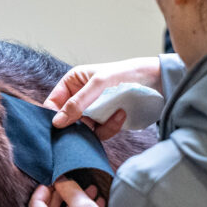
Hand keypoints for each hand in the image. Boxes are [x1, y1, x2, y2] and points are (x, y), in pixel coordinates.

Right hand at [45, 57, 161, 139]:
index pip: (53, 103)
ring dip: (99, 127)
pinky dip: (110, 127)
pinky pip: (99, 132)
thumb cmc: (124, 74)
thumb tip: (57, 122)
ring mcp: (91, 111)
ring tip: (116, 113)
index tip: (60, 128)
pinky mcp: (104, 121)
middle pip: (68, 120)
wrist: (154, 81)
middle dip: (79, 126)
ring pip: (84, 130)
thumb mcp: (98, 85)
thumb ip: (77, 103)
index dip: (54, 116)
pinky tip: (121, 115)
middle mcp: (79, 97)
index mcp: (72, 82)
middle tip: (90, 126)